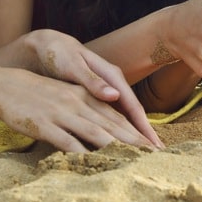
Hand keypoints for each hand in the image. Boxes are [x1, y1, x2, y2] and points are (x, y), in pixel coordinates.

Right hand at [0, 67, 161, 152]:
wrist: (5, 87)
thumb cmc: (38, 95)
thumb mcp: (67, 97)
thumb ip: (87, 110)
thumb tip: (107, 129)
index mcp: (86, 97)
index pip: (118, 116)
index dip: (138, 131)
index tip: (155, 145)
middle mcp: (78, 104)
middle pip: (113, 125)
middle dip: (137, 141)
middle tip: (156, 156)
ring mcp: (62, 114)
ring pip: (96, 132)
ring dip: (118, 148)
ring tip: (136, 160)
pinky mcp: (45, 125)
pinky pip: (67, 142)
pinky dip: (82, 153)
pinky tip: (95, 164)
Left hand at [19, 30, 163, 148]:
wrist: (44, 45)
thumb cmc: (57, 53)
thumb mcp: (72, 65)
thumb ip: (92, 81)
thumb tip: (115, 95)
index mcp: (111, 75)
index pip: (133, 106)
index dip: (144, 127)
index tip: (154, 145)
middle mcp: (112, 84)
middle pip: (133, 113)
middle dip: (144, 134)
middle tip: (157, 156)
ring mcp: (105, 90)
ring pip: (123, 116)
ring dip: (132, 134)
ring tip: (143, 154)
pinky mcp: (95, 97)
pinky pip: (110, 117)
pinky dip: (117, 131)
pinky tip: (119, 144)